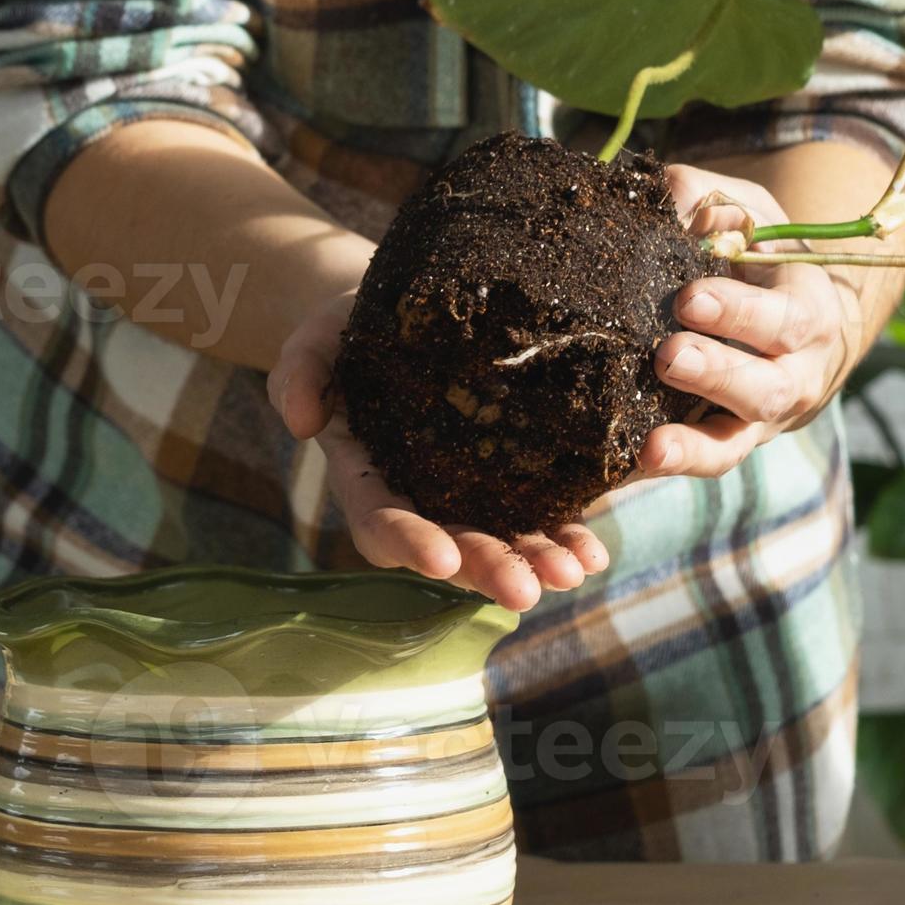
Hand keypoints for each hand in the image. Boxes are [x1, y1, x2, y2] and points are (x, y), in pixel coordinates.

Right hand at [269, 286, 611, 612]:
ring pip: (508, 535)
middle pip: (455, 545)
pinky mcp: (516, 467)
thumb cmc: (346, 330)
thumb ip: (298, 375)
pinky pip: (549, 499)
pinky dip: (579, 515)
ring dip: (543, 556)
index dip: (409, 543)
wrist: (401, 313)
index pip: (382, 522)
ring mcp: (472, 487)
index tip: (441, 559)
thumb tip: (300, 421)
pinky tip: (607, 531)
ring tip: (578, 570)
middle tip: (526, 591)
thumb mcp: (311, 342)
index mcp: (368, 477)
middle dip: (490, 569)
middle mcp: (423, 497)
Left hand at [631, 163, 872, 482]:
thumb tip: (666, 199)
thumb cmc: (761, 259)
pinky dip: (667, 470)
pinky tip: (626, 470)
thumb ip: (711, 198)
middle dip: (717, 375)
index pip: (782, 320)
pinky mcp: (725, 444)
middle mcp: (792, 376)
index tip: (689, 300)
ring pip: (734, 443)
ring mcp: (758, 420)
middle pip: (764, 388)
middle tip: (668, 357)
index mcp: (806, 316)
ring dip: (693, 447)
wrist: (796, 325)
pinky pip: (698, 465)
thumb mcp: (749, 215)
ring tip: (653, 449)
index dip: (739, 313)